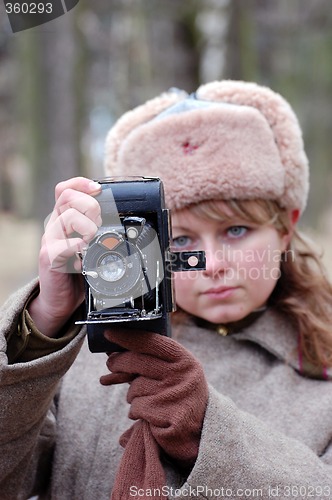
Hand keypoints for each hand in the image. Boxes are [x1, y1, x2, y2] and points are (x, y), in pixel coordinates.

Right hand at [28, 177, 101, 336]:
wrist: (59, 300)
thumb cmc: (76, 274)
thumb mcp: (89, 248)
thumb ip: (98, 233)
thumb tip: (119, 221)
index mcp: (64, 220)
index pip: (66, 190)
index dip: (81, 183)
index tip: (98, 189)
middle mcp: (55, 227)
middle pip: (67, 196)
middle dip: (90, 205)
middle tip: (98, 222)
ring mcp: (50, 241)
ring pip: (68, 216)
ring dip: (88, 226)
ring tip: (92, 240)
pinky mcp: (48, 258)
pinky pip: (63, 244)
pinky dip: (78, 246)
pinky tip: (83, 255)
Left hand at [100, 329, 208, 467]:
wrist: (200, 430)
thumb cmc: (178, 395)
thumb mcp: (171, 373)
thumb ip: (147, 362)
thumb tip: (112, 353)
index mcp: (184, 359)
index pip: (151, 342)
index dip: (128, 337)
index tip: (109, 332)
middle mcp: (182, 374)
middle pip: (138, 362)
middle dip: (119, 362)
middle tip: (110, 363)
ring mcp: (176, 395)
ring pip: (135, 388)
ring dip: (133, 395)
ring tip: (146, 399)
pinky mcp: (170, 416)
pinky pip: (137, 408)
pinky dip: (137, 412)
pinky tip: (149, 415)